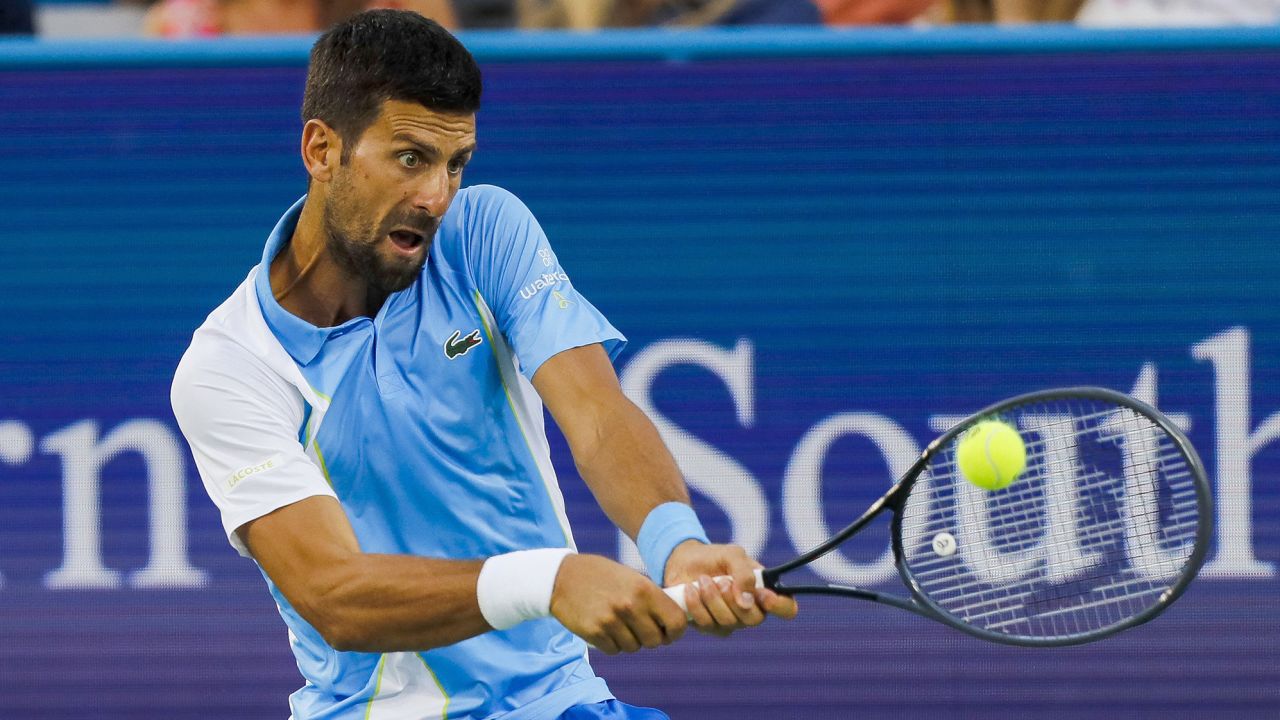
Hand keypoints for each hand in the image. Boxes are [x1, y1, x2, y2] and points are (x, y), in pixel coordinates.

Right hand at [549, 554, 686, 654]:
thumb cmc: (601, 576)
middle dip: (650, 638)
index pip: (676, 622)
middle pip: (655, 641)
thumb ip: (652, 598)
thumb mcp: (632, 578)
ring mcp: (611, 620)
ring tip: (618, 624)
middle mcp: (630, 606)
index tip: (668, 632)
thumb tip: (675, 621)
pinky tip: (605, 628)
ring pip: (634, 647)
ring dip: (629, 641)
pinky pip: (614, 650)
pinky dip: (612, 644)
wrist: (562, 576)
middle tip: (639, 628)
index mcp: (645, 589)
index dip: (675, 631)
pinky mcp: (594, 632)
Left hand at [663, 540, 798, 636]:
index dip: (780, 606)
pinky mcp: (710, 627)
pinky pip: (707, 625)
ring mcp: (731, 622)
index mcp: (764, 591)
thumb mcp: (732, 555)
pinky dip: (696, 605)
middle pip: (754, 619)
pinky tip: (690, 590)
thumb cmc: (714, 557)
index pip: (787, 608)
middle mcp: (751, 610)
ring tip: (702, 580)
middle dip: (733, 598)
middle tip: (720, 580)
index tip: (764, 595)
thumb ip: (744, 574)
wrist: (683, 562)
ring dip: (712, 598)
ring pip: (728, 622)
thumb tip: (747, 602)